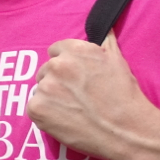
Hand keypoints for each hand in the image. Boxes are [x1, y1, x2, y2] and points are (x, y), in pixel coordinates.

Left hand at [27, 32, 159, 159]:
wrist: (125, 130)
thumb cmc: (124, 96)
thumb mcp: (117, 61)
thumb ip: (104, 43)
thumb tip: (104, 29)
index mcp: (75, 51)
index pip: (55, 50)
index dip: (65, 64)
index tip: (74, 77)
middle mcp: (58, 65)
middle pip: (46, 70)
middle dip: (57, 81)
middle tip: (76, 96)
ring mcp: (45, 87)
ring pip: (39, 88)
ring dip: (50, 97)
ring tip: (72, 108)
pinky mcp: (37, 108)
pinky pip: (33, 106)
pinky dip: (45, 113)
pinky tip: (64, 118)